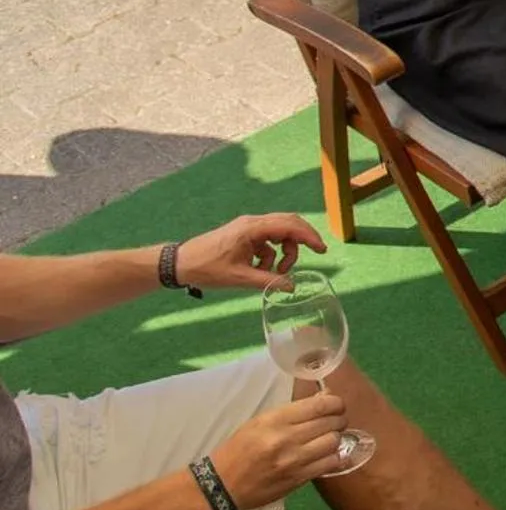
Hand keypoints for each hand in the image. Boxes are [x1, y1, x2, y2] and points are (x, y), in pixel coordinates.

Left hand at [176, 214, 325, 289]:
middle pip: (288, 223)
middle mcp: (252, 223)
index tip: (322, 250)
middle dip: (303, 239)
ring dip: (285, 250)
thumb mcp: (240, 278)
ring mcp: (247, 227)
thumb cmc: (207, 269)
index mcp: (252, 229)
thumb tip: (292, 287)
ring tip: (278, 271)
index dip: (309, 237)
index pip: (289, 226)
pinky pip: (267, 239)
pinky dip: (271, 253)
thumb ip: (268, 281)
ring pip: (279, 232)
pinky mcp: (243, 234)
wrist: (179, 263)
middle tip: (316, 254)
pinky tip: (262, 268)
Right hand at [209, 393, 348, 508]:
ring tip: (329, 438)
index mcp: (274, 420)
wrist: (221, 485)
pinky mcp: (299, 479)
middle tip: (336, 421)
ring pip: (333, 442)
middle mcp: (286, 438)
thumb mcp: (259, 422)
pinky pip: (330, 463)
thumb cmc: (239, 449)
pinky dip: (334, 457)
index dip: (335, 403)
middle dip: (339, 419)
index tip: (336, 405)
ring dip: (336, 438)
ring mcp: (294, 460)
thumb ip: (293, 412)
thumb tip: (326, 398)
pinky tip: (327, 455)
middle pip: (330, 422)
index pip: (319, 405)